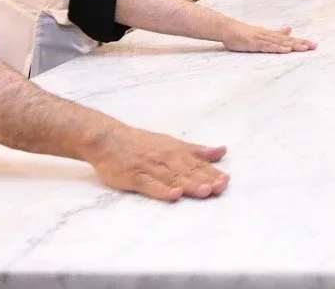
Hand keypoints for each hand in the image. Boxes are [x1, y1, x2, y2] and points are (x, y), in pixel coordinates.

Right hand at [82, 124, 229, 201]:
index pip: (197, 165)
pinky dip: (162, 190)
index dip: (212, 173)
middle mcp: (166, 159)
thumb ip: (197, 151)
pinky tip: (174, 195)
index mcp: (176, 152)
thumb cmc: (141, 143)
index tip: (226, 181)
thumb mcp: (172, 144)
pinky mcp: (135, 177)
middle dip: (206, 180)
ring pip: (173, 178)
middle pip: (188, 172)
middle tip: (221, 187)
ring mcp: (150, 168)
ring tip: (205, 191)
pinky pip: (150, 185)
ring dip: (190, 185)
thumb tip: (222, 151)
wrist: (108, 139)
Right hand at [219, 21, 316, 53]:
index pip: (289, 39)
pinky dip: (277, 48)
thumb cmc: (244, 33)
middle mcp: (269, 35)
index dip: (301, 41)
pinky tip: (286, 50)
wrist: (227, 28)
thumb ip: (276, 33)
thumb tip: (290, 29)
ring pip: (280, 43)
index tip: (313, 45)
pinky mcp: (254, 43)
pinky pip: (267, 46)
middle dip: (301, 43)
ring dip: (293, 45)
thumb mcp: (263, 33)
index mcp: (271, 35)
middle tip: (314, 46)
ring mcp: (262, 38)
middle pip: (287, 40)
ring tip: (304, 48)